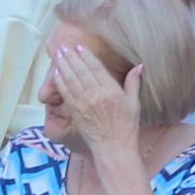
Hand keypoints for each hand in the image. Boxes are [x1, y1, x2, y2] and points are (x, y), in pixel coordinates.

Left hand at [43, 40, 145, 158]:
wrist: (114, 148)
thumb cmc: (126, 127)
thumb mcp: (134, 103)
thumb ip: (134, 83)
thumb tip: (139, 66)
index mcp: (111, 91)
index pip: (95, 68)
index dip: (86, 55)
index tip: (79, 46)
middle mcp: (96, 95)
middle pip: (80, 71)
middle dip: (71, 57)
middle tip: (63, 46)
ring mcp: (84, 103)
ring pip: (71, 79)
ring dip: (63, 65)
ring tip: (58, 54)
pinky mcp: (76, 112)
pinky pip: (66, 93)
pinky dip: (60, 81)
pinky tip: (56, 72)